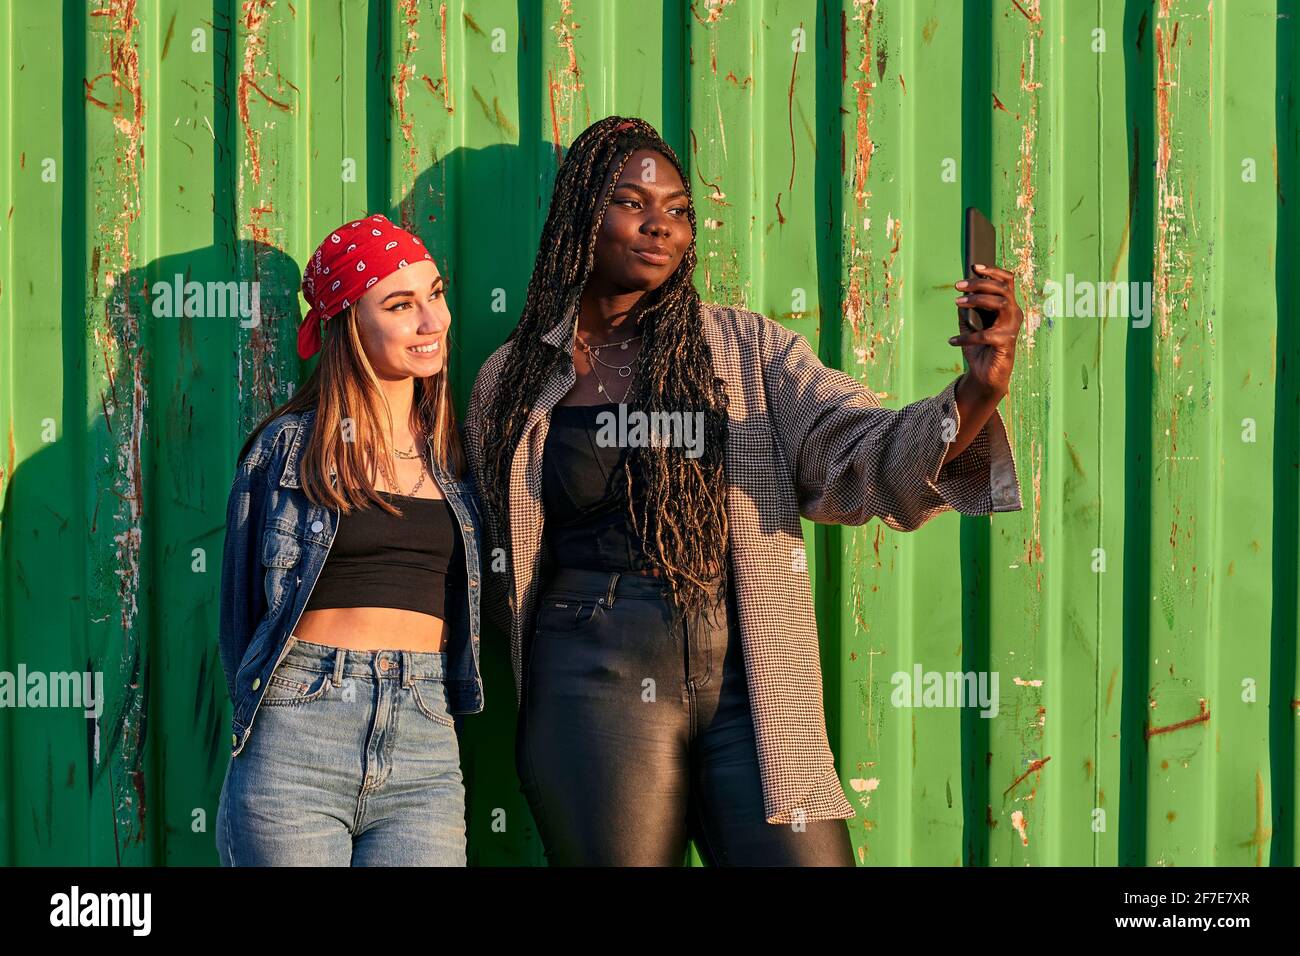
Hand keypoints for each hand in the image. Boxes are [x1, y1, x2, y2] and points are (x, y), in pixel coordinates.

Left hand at [949, 263, 1021, 397]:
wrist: (985, 376)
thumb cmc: (980, 350)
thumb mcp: (970, 326)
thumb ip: (967, 312)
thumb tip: (960, 295)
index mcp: (1007, 308)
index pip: (1007, 282)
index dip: (993, 271)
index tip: (974, 267)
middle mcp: (1013, 315)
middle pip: (1003, 288)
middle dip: (979, 283)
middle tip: (958, 285)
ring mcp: (1011, 328)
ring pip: (1000, 303)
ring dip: (977, 300)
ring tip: (957, 303)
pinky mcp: (1005, 343)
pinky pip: (985, 334)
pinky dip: (966, 337)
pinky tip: (952, 341)